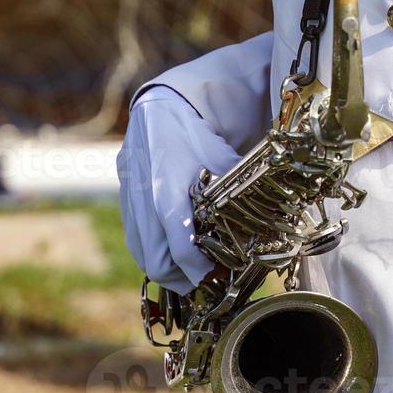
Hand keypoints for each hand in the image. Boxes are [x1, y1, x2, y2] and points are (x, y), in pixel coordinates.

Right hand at [117, 87, 241, 293]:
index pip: (180, 248)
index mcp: (170, 192)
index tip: (216, 276)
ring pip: (142, 254)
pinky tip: (171, 253)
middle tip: (204, 282)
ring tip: (189, 273)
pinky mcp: (124, 202)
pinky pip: (134, 239)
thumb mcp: (224, 162)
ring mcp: (130, 203)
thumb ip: (238, 195)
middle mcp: (145, 201)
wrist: (159, 110)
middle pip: (156, 261)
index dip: (199, 270)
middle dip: (181, 279)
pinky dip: (152, 253)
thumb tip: (268, 223)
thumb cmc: (196, 137)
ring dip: (165, 269)